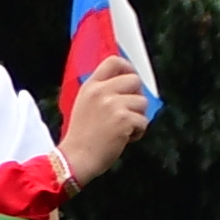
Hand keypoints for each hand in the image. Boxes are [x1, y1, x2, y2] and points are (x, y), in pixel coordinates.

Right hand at [58, 54, 151, 188]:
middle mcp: (101, 92)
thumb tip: (126, 87)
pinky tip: (124, 139)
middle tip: (130, 110)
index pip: (113, 61)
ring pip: (142, 102)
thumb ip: (101, 92)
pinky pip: (143, 121)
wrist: (76, 159)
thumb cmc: (81, 138)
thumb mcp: (84, 105)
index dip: (128, 67)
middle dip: (137, 95)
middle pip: (134, 80)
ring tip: (123, 129)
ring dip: (138, 117)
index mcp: (90, 87)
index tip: (131, 78)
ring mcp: (113, 104)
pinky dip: (137, 133)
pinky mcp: (124, 119)